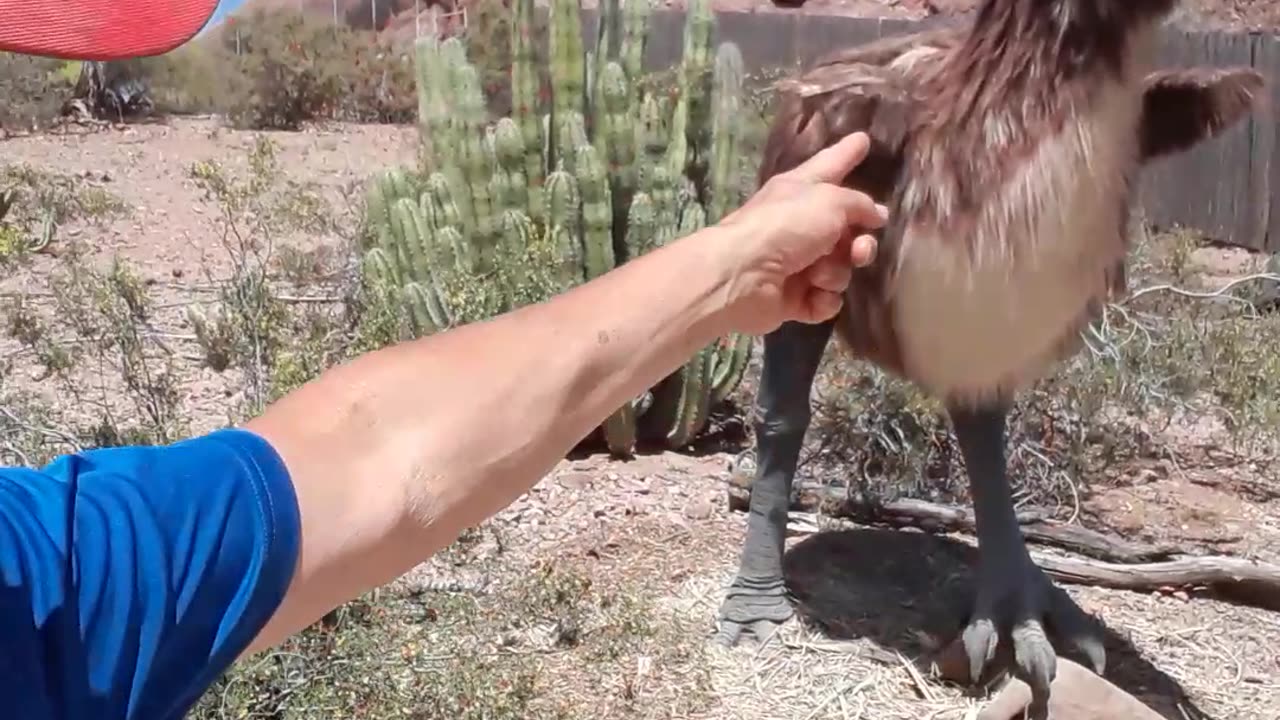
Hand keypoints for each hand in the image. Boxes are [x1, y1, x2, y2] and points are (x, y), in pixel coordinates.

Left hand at [714, 131, 887, 335]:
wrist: (743, 275)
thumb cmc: (785, 226)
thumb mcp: (830, 201)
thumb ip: (859, 204)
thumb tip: (877, 214)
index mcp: (801, 190)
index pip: (831, 165)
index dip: (847, 154)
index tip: (863, 140)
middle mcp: (799, 224)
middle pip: (846, 231)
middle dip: (860, 244)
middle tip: (858, 250)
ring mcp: (796, 264)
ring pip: (840, 269)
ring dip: (835, 273)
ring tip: (817, 274)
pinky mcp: (793, 298)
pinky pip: (825, 300)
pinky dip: (822, 299)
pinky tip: (811, 295)